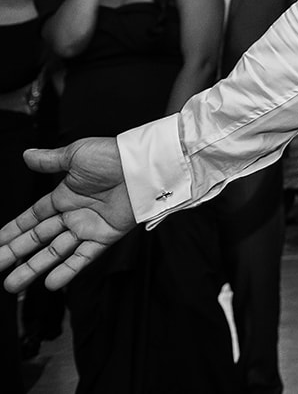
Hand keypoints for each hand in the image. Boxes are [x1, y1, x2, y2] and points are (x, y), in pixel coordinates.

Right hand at [0, 139, 134, 291]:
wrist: (142, 166)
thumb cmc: (113, 156)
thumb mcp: (76, 154)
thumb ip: (50, 161)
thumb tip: (27, 155)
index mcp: (64, 195)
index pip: (32, 218)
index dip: (13, 231)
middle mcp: (73, 214)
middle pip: (38, 239)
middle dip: (15, 254)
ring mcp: (88, 227)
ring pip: (55, 252)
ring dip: (34, 267)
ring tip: (13, 284)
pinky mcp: (105, 236)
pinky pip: (83, 257)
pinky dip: (68, 270)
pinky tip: (50, 282)